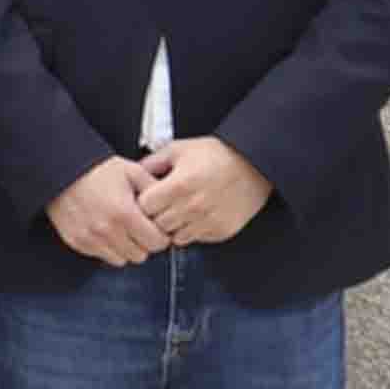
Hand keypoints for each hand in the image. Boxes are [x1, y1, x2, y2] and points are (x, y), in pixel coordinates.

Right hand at [43, 152, 169, 268]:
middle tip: (139, 228)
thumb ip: (154, 190)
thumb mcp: (132, 171)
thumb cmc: (96, 169)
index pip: (157, 243)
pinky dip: (107, 247)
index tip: (155, 227)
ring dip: (126, 248)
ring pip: (121, 260)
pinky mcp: (77, 242)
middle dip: (144, 243)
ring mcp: (90, 238)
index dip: (161, 235)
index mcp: (125, 213)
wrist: (59, 170)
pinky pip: (101, 256)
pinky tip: (105, 230)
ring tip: (122, 230)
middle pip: (141, 255)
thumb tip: (171, 205)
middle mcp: (107, 230)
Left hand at [135, 135, 274, 246]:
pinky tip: (195, 216)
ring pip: (174, 236)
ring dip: (172, 227)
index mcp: (179, 186)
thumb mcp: (180, 149)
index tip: (148, 198)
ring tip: (178, 211)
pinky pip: (195, 239)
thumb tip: (133, 173)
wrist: (255, 166)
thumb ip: (153, 162)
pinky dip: (190, 231)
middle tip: (162, 206)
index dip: (142, 203)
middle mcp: (192, 207)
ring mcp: (208, 221)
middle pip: (157, 224)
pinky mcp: (221, 231)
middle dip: (155, 216)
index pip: (144, 207)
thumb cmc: (217, 155)